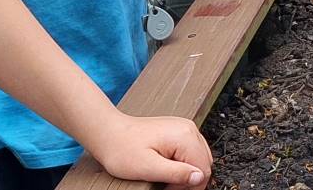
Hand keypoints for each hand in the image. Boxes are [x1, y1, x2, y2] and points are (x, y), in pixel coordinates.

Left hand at [82, 113, 212, 186]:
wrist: (109, 133)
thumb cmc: (122, 149)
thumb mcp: (148, 168)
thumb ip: (177, 173)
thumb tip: (200, 177)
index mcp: (184, 136)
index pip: (203, 169)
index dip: (189, 185)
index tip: (169, 188)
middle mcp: (188, 129)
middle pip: (203, 163)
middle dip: (188, 178)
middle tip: (166, 185)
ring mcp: (183, 128)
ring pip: (198, 158)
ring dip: (186, 171)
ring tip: (165, 176)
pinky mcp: (178, 131)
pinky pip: (190, 152)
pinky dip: (182, 163)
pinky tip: (167, 166)